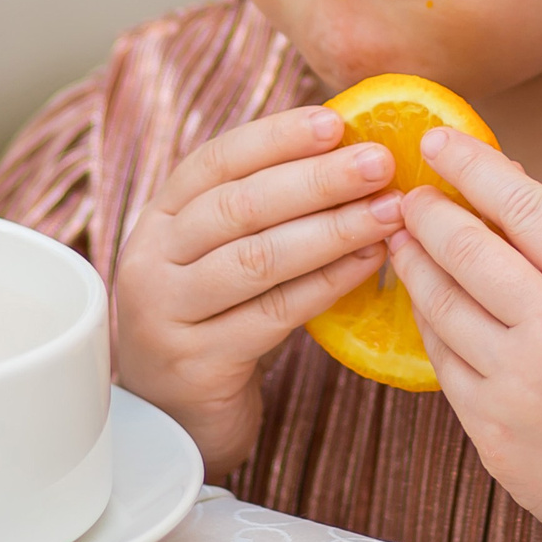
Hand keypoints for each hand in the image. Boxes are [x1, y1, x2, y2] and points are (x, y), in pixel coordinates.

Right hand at [113, 104, 405, 476]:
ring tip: (388, 211)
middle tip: (380, 163)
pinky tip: (368, 264)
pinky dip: (326, 284)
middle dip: (317, 179)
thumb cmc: (218, 320)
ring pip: (258, 258)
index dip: (276, 137)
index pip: (217, 161)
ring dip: (332, 229)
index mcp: (160, 218)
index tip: (336, 121)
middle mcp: (152, 259)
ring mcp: (167, 313)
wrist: (175, 420)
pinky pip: (273, 314)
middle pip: (240, 206)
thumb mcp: (222, 256)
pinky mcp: (197, 362)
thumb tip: (351, 149)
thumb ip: (266, 210)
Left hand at [387, 127, 541, 541]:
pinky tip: (424, 303)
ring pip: (443, 307)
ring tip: (401, 239)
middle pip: (469, 252)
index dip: (475, 166)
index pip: (527, 208)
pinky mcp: (492, 434)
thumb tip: (507, 189)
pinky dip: (429, 324)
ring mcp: (520, 390)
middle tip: (408, 191)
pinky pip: (443, 363)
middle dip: (428, 212)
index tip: (438, 138)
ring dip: (414, 265)